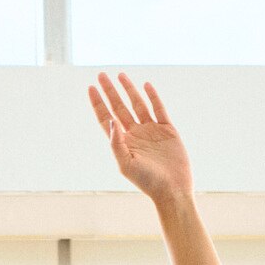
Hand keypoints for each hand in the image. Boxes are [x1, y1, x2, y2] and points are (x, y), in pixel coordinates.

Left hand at [88, 71, 191, 206]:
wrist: (172, 189)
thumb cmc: (147, 182)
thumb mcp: (126, 164)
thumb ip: (116, 143)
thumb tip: (110, 120)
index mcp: (123, 142)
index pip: (106, 118)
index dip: (98, 103)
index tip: (91, 88)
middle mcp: (135, 134)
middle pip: (119, 107)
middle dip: (110, 91)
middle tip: (101, 75)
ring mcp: (151, 130)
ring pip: (137, 104)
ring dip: (129, 89)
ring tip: (120, 75)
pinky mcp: (167, 130)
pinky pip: (159, 109)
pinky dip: (153, 97)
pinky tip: (145, 85)